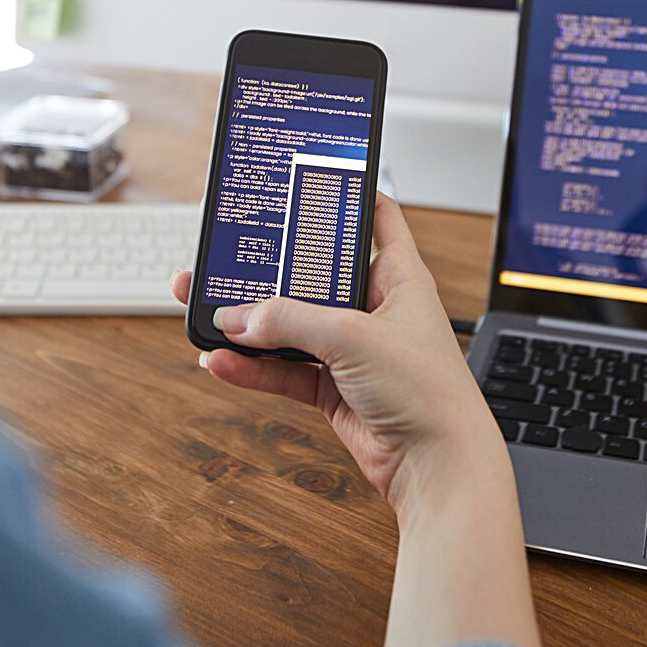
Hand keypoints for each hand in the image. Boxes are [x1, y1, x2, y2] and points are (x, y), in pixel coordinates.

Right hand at [171, 194, 500, 517]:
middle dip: (271, 268)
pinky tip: (221, 361)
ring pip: (291, 326)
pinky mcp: (336, 389)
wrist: (439, 468)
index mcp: (398, 276)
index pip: (375, 217)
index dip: (344, 195)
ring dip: (251, 323)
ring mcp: (353, 350)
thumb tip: (240, 317)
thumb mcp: (353, 337)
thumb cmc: (428, 392)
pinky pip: (285, 371)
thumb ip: (291, 321)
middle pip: (314, 275)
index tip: (305, 179)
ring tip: (208, 311)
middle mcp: (375, 308)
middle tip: (229, 255)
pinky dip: (253, 369)